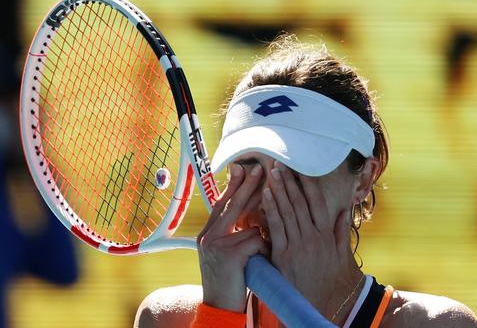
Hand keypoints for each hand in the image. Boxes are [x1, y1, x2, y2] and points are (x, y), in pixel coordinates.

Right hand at [197, 163, 267, 311]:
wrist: (218, 307)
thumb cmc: (228, 280)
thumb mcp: (225, 253)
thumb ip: (232, 233)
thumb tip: (250, 213)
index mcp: (208, 234)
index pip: (222, 203)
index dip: (233, 185)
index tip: (242, 168)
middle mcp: (208, 236)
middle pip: (232, 204)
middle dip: (248, 185)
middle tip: (260, 168)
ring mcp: (216, 244)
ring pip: (249, 224)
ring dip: (264, 233)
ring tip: (269, 241)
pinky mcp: (229, 254)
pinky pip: (256, 240)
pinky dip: (265, 248)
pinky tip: (264, 261)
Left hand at [261, 161, 352, 316]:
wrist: (315, 304)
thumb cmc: (327, 280)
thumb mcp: (340, 255)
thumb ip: (341, 232)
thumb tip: (345, 210)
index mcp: (327, 234)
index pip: (317, 203)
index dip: (308, 184)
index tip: (300, 169)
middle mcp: (313, 236)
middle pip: (300, 203)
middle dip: (290, 182)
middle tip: (280, 164)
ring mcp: (298, 244)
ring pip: (288, 211)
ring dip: (279, 190)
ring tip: (272, 173)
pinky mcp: (284, 254)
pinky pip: (277, 227)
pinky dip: (271, 209)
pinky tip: (266, 195)